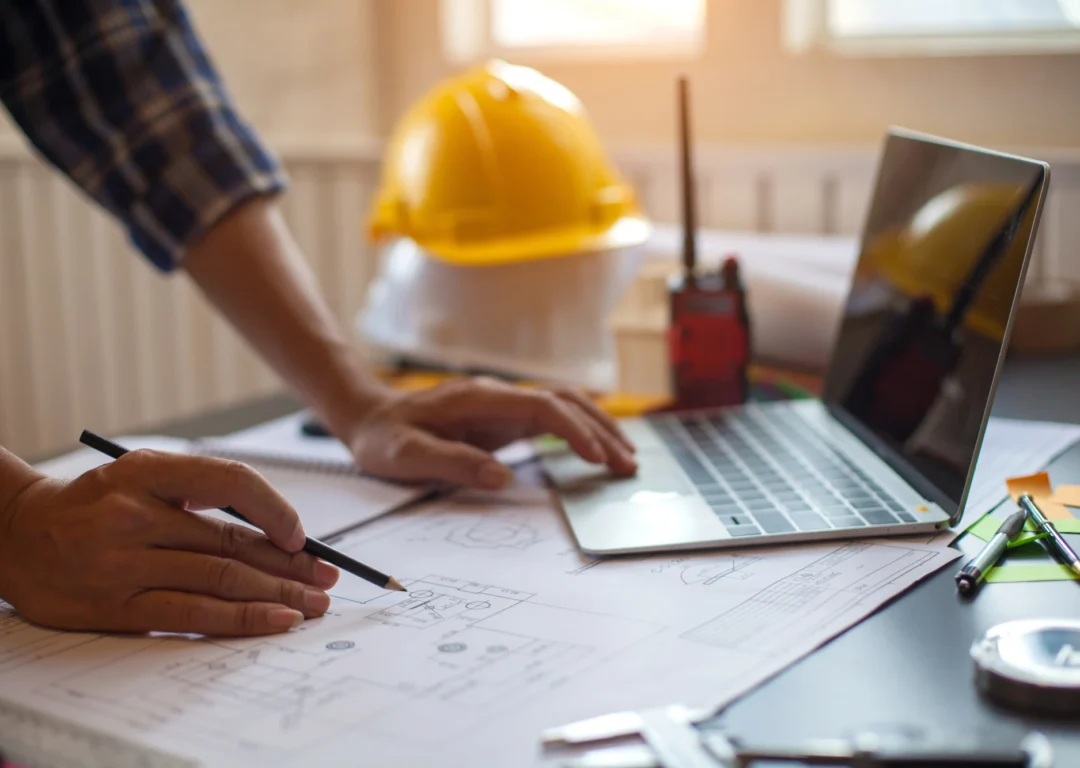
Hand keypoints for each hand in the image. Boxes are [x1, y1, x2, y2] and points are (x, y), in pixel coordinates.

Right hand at [0, 451, 338, 635]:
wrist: (16, 535)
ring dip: (277, 594)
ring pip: (220, 579)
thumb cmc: (96, 504)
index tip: (301, 536)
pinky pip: (192, 614)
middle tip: (329, 578)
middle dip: (290, 564)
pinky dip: (241, 619)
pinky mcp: (116, 606)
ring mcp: (124, 563)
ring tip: (313, 604)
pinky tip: (276, 620)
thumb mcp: (142, 475)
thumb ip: (200, 493)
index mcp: (147, 471)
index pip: (230, 482)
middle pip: (233, 542)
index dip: (276, 510)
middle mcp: (135, 514)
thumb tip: (278, 531)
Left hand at [347, 377, 637, 488]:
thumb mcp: (406, 455)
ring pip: (564, 405)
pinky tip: (599, 449)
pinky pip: (552, 418)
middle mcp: (498, 394)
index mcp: (478, 398)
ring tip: (626, 458)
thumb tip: (501, 476)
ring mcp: (504, 404)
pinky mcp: (505, 417)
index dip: (573, 430)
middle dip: (600, 431)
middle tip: (628, 465)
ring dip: (598, 428)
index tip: (596, 457)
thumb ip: (452, 462)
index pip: (541, 406)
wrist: (371, 418)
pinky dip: (581, 431)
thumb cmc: (385, 438)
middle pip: (564, 402)